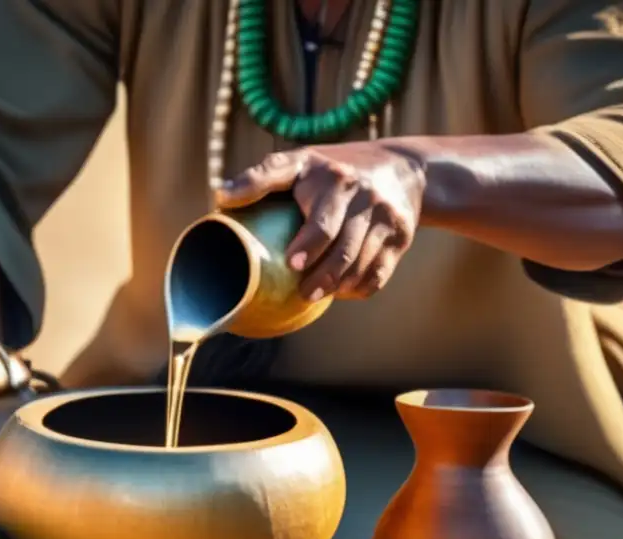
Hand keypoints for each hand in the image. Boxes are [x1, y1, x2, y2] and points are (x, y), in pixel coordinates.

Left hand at [215, 143, 426, 300]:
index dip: (309, 242)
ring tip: (315, 293)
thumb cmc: (331, 170)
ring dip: (338, 285)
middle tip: (304, 291)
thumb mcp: (300, 162)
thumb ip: (262, 177)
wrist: (402, 169)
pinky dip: (359, 287)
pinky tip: (342, 290)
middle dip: (322, 275)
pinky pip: (379, 273)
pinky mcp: (401, 238)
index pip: (322, 217)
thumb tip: (220, 195)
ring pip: (361, 264)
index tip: (293, 262)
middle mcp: (364, 196)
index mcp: (333, 178)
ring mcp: (386, 218)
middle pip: (343, 248)